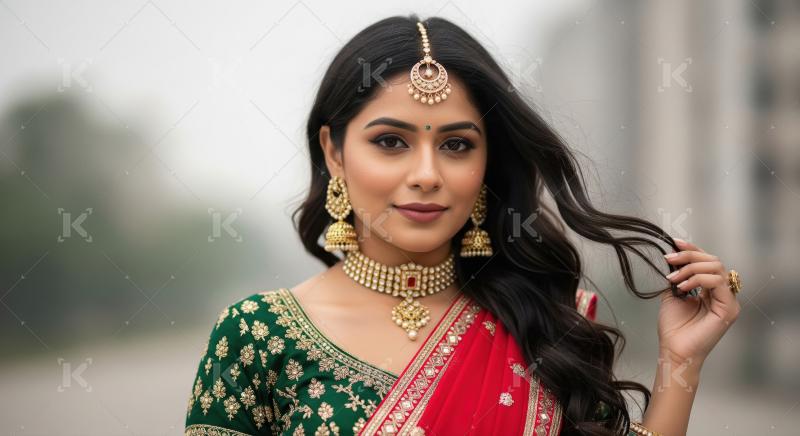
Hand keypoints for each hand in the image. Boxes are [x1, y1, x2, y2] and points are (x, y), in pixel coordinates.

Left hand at [658, 239, 740, 367]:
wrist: (674, 350)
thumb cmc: (673, 328)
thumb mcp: (672, 294)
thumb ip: (677, 276)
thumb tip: (672, 255)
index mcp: (711, 290)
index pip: (707, 261)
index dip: (692, 249)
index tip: (673, 243)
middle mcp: (723, 294)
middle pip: (713, 261)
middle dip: (689, 256)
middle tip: (669, 260)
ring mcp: (728, 301)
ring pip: (716, 268)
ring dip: (691, 268)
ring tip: (673, 278)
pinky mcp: (729, 309)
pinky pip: (717, 282)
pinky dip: (698, 279)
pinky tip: (682, 287)